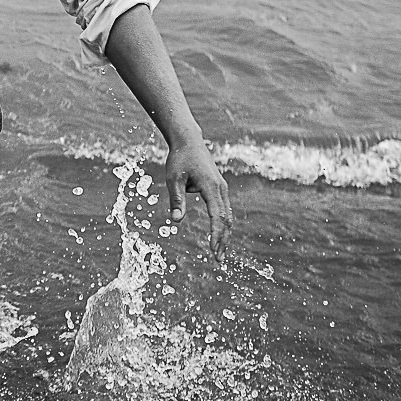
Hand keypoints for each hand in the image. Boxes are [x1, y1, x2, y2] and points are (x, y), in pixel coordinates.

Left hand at [163, 136, 232, 261]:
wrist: (189, 142)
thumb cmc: (179, 159)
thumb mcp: (173, 179)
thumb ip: (176, 199)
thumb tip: (175, 221)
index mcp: (210, 186)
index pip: (217, 215)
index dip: (215, 233)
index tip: (212, 249)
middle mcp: (220, 188)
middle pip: (226, 219)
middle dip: (223, 239)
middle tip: (218, 259)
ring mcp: (222, 188)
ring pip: (228, 215)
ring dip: (224, 234)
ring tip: (219, 252)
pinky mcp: (219, 188)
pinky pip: (224, 210)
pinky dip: (223, 225)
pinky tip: (219, 236)